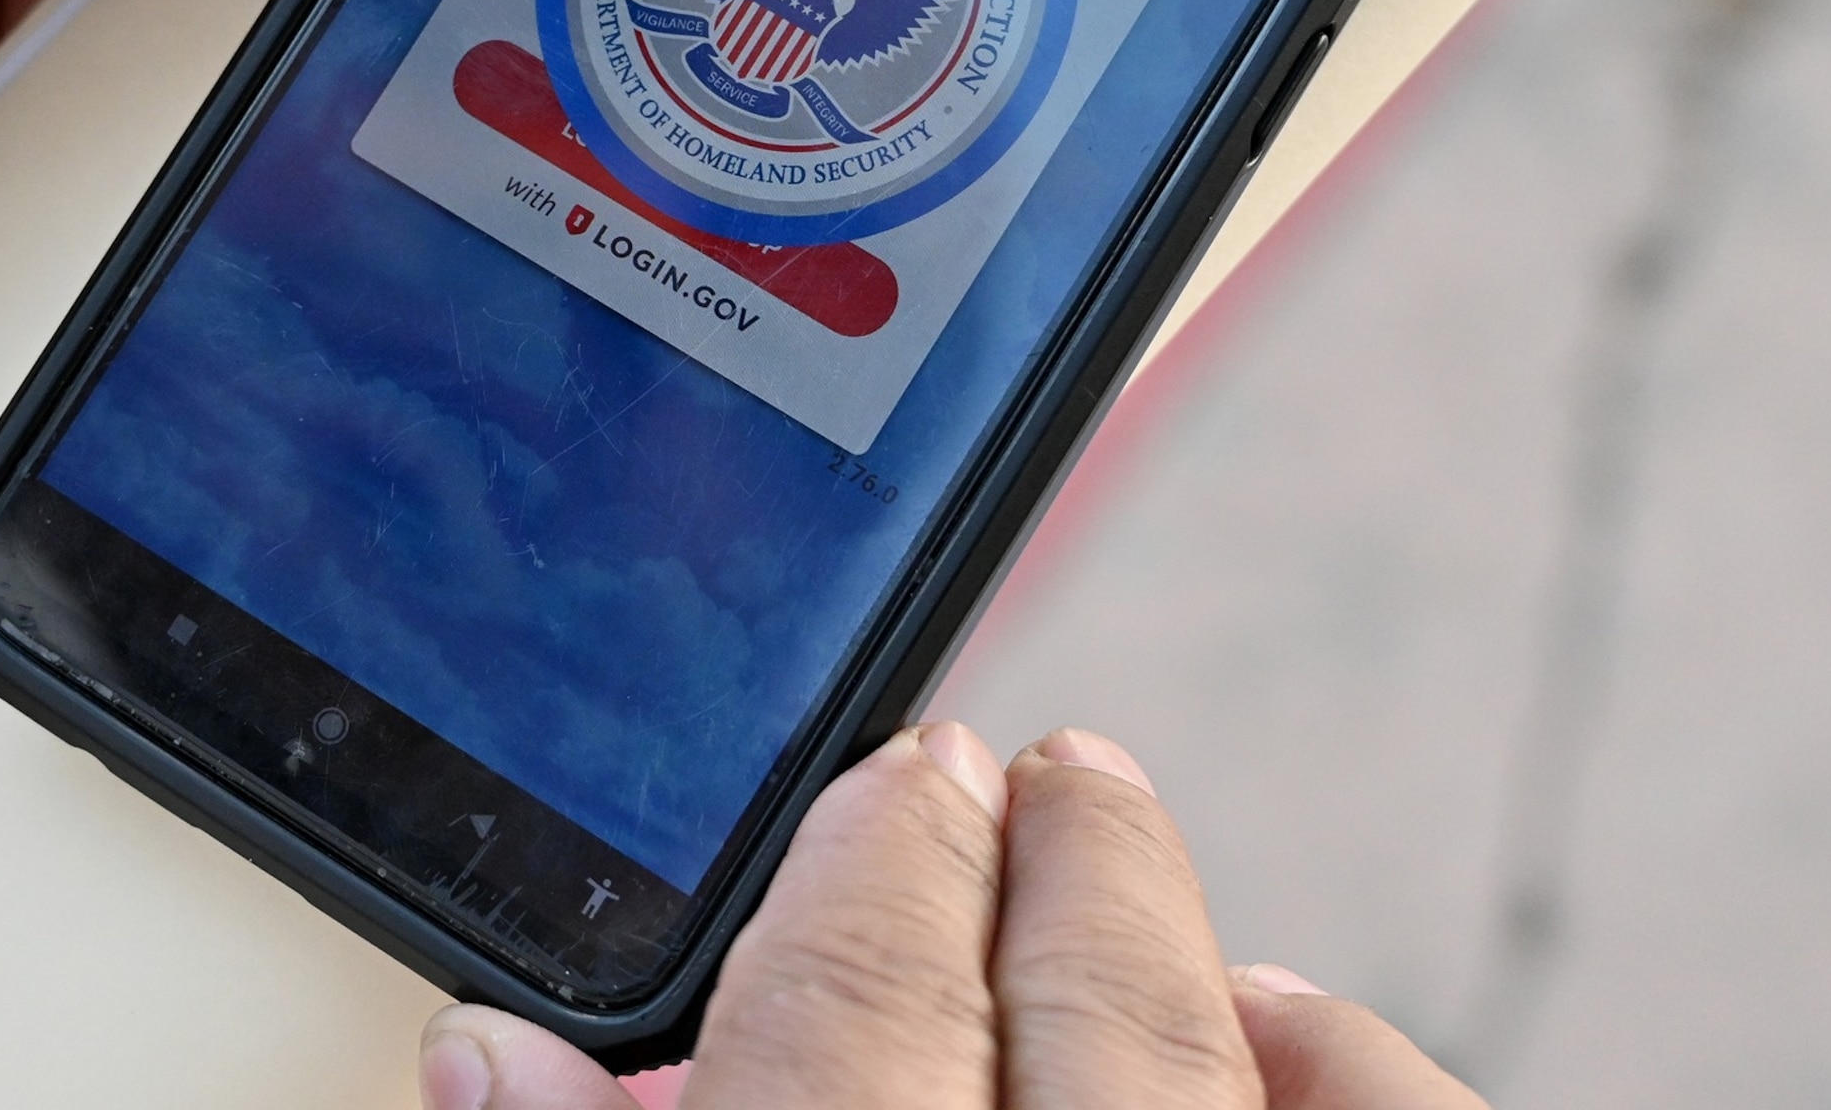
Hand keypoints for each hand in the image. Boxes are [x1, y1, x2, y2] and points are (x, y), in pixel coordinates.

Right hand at [421, 726, 1483, 1109]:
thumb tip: (485, 1061)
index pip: (855, 1019)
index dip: (859, 878)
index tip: (867, 797)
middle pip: (1075, 1003)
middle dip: (1012, 857)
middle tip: (965, 767)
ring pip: (1232, 1055)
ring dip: (1160, 934)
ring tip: (1098, 832)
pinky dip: (1345, 1062)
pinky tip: (1285, 1020)